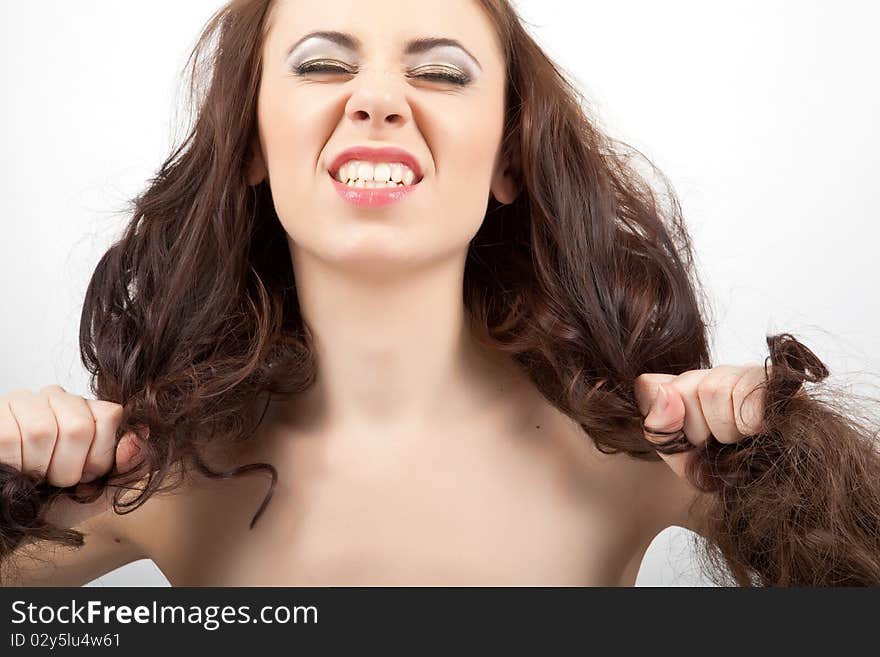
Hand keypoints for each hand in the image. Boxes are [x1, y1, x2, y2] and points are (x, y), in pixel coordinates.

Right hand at [0, 385, 146, 527]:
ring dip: (38, 469)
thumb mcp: (99, 492)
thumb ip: (129, 468)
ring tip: (32, 475)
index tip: (86, 474)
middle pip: (78, 426)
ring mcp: (23, 402)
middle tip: (55, 479)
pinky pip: (10, 438)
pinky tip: (12, 469)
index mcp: (88, 411)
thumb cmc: (52, 504)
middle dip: (68, 468)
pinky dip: (14, 465)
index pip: (110, 414)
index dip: (100, 455)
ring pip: (42, 430)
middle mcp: (57, 398)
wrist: (12, 521)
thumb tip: (140, 437)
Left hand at [633, 364, 767, 479]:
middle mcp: (713, 374)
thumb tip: (665, 395)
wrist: (767, 494)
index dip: (669, 424)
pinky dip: (752, 419)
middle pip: (689, 387)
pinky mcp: (780, 382)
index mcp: (683, 388)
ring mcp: (746, 374)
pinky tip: (759, 431)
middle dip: (701, 429)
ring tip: (740, 440)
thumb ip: (659, 426)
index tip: (686, 443)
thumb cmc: (721, 471)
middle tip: (719, 444)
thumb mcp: (680, 456)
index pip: (653, 386)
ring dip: (728, 428)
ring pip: (716, 389)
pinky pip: (755, 391)